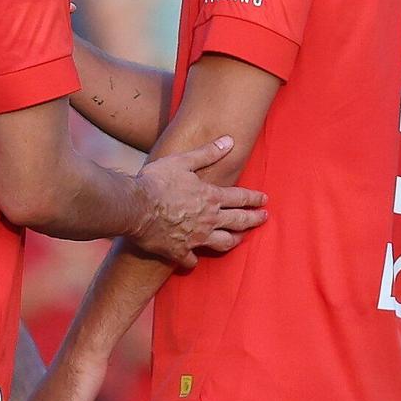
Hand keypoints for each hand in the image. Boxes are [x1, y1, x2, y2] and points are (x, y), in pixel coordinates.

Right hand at [129, 134, 267, 269]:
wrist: (135, 208)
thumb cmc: (157, 182)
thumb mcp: (182, 161)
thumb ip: (207, 153)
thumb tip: (229, 141)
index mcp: (211, 197)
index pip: (241, 198)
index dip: (254, 198)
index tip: (264, 200)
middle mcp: (209, 220)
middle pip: (239, 222)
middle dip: (254, 219)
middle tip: (264, 218)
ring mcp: (195, 238)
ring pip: (223, 243)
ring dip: (234, 241)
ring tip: (240, 240)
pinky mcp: (179, 251)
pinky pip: (191, 260)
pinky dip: (193, 260)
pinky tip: (194, 260)